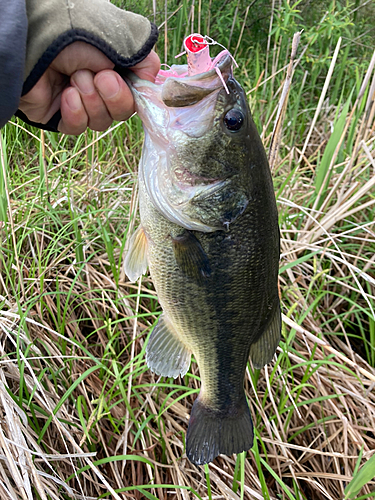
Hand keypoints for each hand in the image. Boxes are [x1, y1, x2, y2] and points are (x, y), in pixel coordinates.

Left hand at [18, 42, 159, 134]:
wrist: (33, 45)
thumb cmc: (74, 34)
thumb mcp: (120, 38)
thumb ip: (146, 59)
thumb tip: (153, 82)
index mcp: (117, 68)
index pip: (139, 93)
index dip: (138, 94)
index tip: (136, 86)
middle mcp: (100, 86)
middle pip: (124, 112)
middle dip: (114, 96)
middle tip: (100, 77)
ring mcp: (81, 102)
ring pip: (102, 122)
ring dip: (92, 100)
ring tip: (74, 78)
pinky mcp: (62, 117)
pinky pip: (80, 128)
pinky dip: (76, 112)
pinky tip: (66, 95)